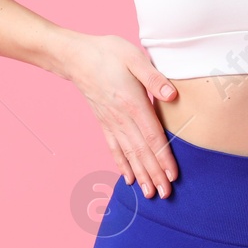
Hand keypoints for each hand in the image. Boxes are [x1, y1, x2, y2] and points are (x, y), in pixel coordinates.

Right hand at [65, 33, 179, 198]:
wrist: (75, 56)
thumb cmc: (108, 52)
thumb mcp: (134, 56)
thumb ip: (154, 78)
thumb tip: (172, 94)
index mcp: (133, 103)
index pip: (152, 137)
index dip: (163, 158)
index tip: (173, 176)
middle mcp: (122, 118)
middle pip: (142, 151)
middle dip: (154, 174)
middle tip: (165, 194)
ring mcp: (111, 123)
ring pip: (129, 154)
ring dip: (141, 174)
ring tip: (149, 194)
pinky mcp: (103, 122)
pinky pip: (114, 148)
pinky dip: (122, 164)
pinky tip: (128, 178)